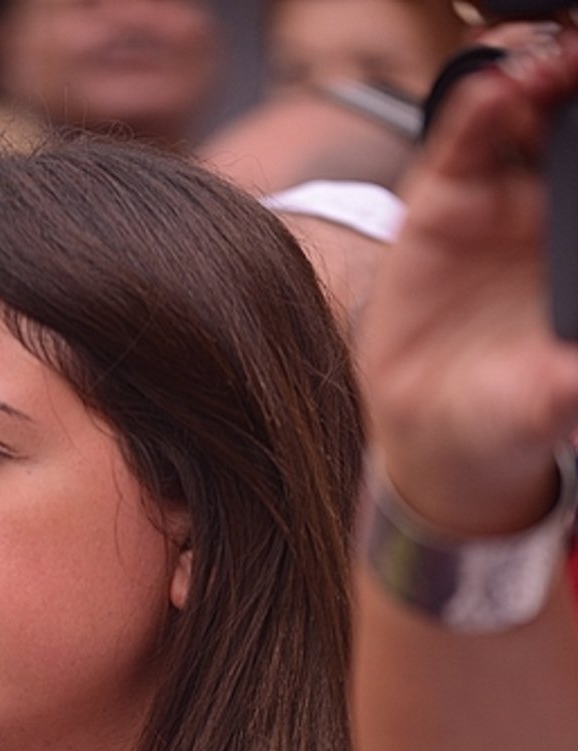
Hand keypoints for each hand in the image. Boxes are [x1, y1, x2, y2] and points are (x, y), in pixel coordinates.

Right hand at [361, 30, 577, 534]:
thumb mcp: (560, 396)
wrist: (431, 440)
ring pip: (523, 110)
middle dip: (577, 82)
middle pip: (571, 120)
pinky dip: (478, 104)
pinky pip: (464, 138)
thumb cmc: (510, 413)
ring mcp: (497, 199)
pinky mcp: (441, 201)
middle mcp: (550, 210)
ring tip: (550, 66)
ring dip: (538, 76)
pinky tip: (496, 91)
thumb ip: (571, 378)